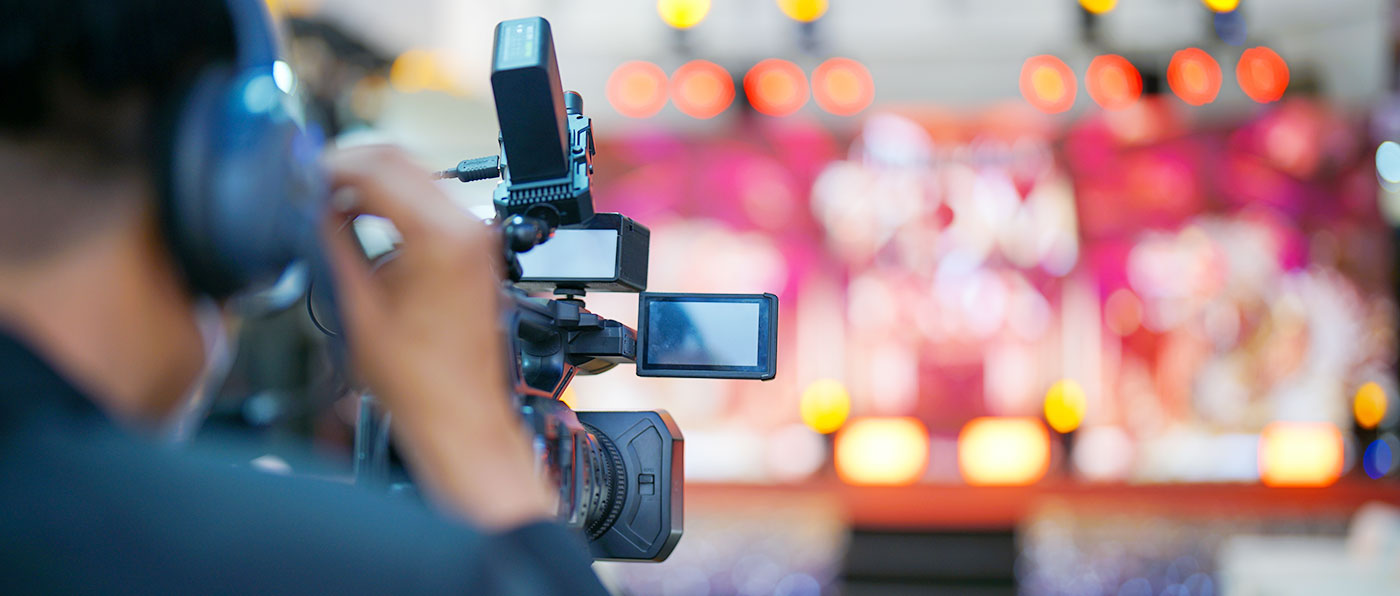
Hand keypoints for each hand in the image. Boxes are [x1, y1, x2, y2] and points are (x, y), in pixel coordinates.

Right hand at [319, 146, 553, 528]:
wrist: (459, 413)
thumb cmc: (419, 380)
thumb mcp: (355, 305)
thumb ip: (330, 243)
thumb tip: (311, 206)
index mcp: (441, 236)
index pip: (378, 167)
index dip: (331, 166)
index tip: (303, 174)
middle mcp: (468, 229)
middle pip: (402, 160)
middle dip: (351, 166)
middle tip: (312, 181)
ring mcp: (478, 238)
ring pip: (418, 177)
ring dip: (371, 182)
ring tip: (328, 202)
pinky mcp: (476, 250)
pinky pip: (432, 204)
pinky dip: (394, 202)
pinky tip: (362, 219)